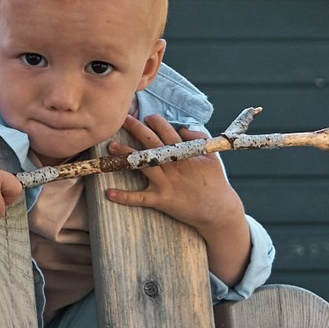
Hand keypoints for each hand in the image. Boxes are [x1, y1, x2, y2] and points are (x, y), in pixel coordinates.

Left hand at [104, 114, 249, 239]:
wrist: (219, 211)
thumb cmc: (215, 182)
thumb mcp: (212, 156)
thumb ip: (199, 137)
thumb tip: (181, 127)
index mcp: (185, 155)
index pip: (168, 133)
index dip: (156, 122)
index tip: (146, 116)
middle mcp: (173, 167)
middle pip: (152, 143)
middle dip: (137, 129)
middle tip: (123, 119)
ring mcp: (166, 183)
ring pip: (143, 165)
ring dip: (126, 155)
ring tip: (111, 146)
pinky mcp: (161, 200)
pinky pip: (140, 198)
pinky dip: (124, 196)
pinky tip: (109, 193)